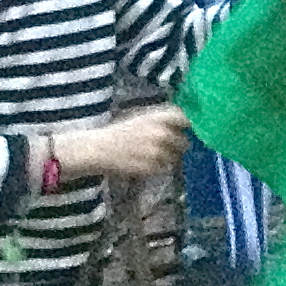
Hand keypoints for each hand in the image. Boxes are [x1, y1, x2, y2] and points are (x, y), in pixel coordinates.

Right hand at [57, 105, 190, 180]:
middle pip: (183, 141)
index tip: (184, 130)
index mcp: (159, 117)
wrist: (99, 148)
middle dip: (176, 145)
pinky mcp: (152, 167)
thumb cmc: (120, 131)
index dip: (186, 125)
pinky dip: (158, 168)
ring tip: (151, 155)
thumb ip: (163, 120)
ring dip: (168, 158)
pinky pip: (164, 168)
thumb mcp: (142, 118)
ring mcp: (158, 151)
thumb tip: (185, 122)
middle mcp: (162, 133)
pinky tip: (145, 163)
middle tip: (164, 146)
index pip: (185, 119)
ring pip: (175, 157)